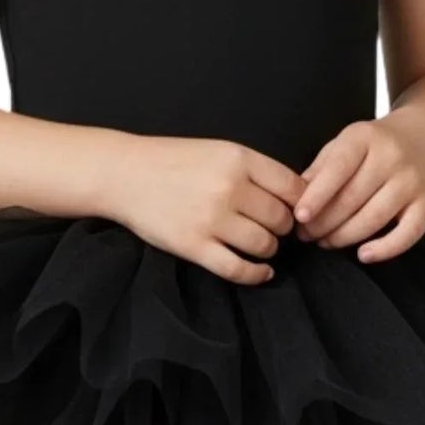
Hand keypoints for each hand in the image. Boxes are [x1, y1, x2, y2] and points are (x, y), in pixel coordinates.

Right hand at [110, 134, 305, 285]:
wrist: (124, 174)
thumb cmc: (173, 161)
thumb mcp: (218, 150)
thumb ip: (254, 170)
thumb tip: (295, 196)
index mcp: (238, 158)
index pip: (292, 187)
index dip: (300, 202)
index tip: (295, 210)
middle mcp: (229, 187)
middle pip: (281, 219)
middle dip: (283, 227)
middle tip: (274, 228)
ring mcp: (211, 219)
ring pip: (264, 245)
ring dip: (269, 249)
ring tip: (260, 244)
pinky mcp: (194, 246)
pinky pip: (238, 269)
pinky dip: (257, 274)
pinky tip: (262, 271)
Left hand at [292, 113, 424, 262]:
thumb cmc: (375, 145)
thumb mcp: (346, 143)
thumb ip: (322, 167)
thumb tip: (296, 197)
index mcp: (364, 137)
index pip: (337, 169)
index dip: (316, 196)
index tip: (299, 217)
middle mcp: (391, 157)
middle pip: (352, 198)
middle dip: (324, 222)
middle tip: (306, 236)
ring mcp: (412, 180)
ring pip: (374, 218)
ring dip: (345, 237)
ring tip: (325, 243)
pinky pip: (409, 233)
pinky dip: (385, 249)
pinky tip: (364, 255)